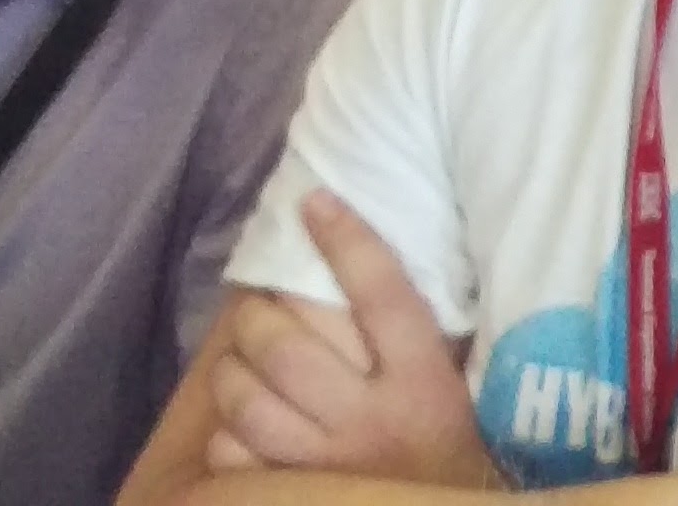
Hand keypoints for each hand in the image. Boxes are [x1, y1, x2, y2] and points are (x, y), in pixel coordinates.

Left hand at [201, 195, 492, 484]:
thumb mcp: (451, 384)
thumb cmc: (450, 443)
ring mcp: (327, 464)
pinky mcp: (293, 495)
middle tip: (257, 307)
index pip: (383, 296)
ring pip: (249, 403)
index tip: (316, 201)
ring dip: (232, 371)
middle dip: (258, 316)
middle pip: (289, 350)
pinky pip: (234, 458)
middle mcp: (372, 421)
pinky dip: (227, 437)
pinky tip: (239, 425)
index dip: (347, 242)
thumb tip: (365, 254)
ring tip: (238, 360)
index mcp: (424, 381)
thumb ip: (416, 335)